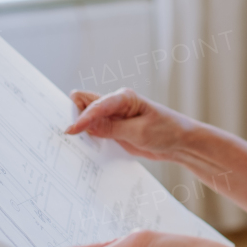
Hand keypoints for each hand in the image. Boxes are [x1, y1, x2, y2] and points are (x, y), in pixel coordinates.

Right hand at [66, 88, 196, 159]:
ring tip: (69, 141)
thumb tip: (88, 126)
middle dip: (74, 116)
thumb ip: (113, 129)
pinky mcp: (115, 130)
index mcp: (124, 98)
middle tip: (65, 132)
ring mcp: (114, 117)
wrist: (181, 143)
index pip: (96, 104)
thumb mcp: (139, 132)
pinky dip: (89, 137)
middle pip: (86, 103)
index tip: (71, 131)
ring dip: (80, 128)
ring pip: (88, 117)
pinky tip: (83, 148)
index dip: (82, 118)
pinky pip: (96, 131)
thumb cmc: (167, 131)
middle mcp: (116, 104)